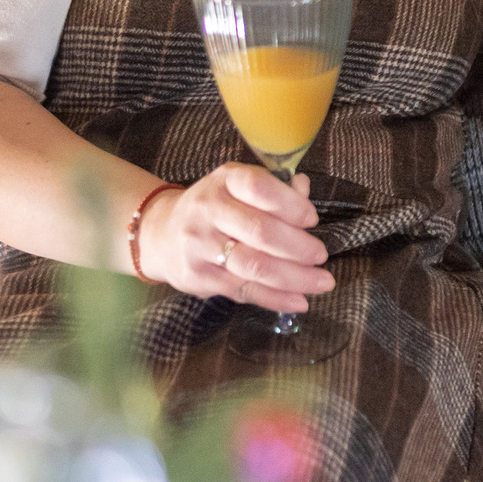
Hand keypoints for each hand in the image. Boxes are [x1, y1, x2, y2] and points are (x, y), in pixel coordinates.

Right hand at [137, 164, 334, 312]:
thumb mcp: (238, 187)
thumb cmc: (214, 208)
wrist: (161, 234)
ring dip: (294, 277)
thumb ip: (274, 190)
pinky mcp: (200, 277)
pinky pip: (245, 290)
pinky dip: (276, 298)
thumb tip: (304, 189)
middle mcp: (208, 210)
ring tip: (322, 281)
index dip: (291, 204)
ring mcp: (200, 246)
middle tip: (321, 255)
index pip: (259, 187)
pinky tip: (299, 301)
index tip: (311, 219)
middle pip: (260, 231)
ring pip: (254, 266)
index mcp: (224, 180)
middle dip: (298, 247)